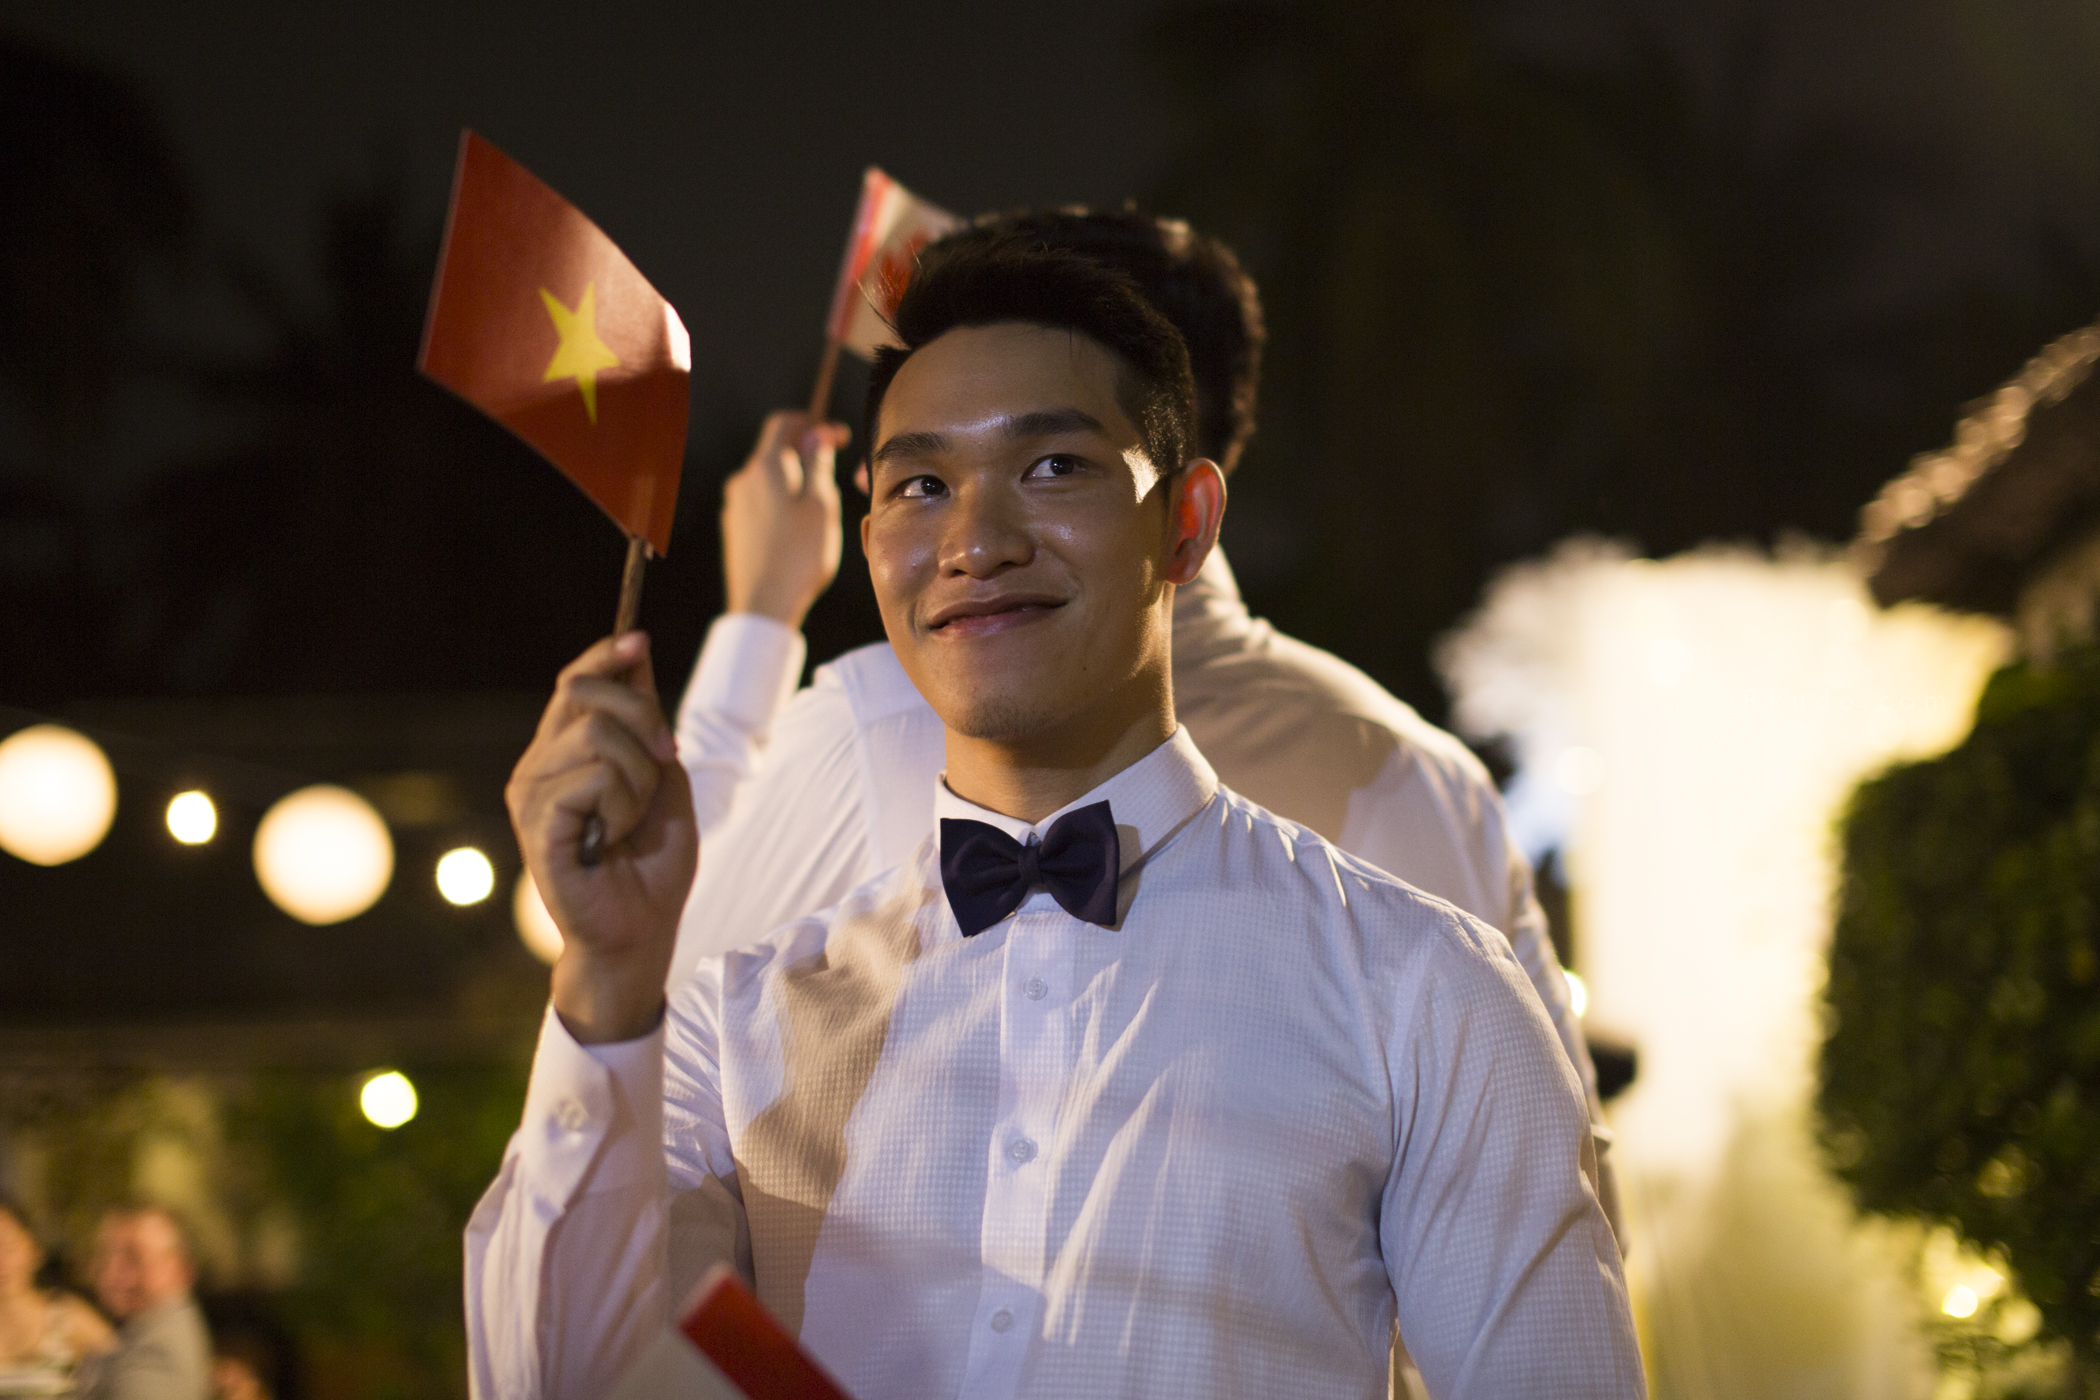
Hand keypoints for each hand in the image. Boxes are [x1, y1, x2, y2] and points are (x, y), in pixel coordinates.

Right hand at [506, 632, 696, 1041]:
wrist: (640, 930)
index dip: (605, 656)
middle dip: (642, 718)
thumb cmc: (650, 863)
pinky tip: (611, 839)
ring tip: (629, 821)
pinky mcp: (537, 822)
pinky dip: (623, 807)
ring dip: (638, 779)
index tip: (638, 641)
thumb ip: (647, 723)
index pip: (574, 682)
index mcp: (562, 753)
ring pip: (598, 738)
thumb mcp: (662, 779)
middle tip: (661, 761)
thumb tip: (636, 653)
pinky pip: (594, 781)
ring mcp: (530, 793)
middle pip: (586, 695)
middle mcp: (537, 766)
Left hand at [721, 410, 847, 628]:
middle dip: (806, 456)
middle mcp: (742, 481)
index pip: (783, 423)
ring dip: (796, 484)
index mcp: (764, 467)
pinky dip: (782, 505)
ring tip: (820, 513)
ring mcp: (735, 506)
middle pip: (776, 452)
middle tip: (835, 478)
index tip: (837, 438)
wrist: (763, 606)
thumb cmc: (798, 555)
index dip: (812, 422)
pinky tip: (799, 532)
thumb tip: (816, 437)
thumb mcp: (820, 505)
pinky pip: (762, 505)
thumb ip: (818, 465)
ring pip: (770, 481)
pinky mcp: (734, 530)